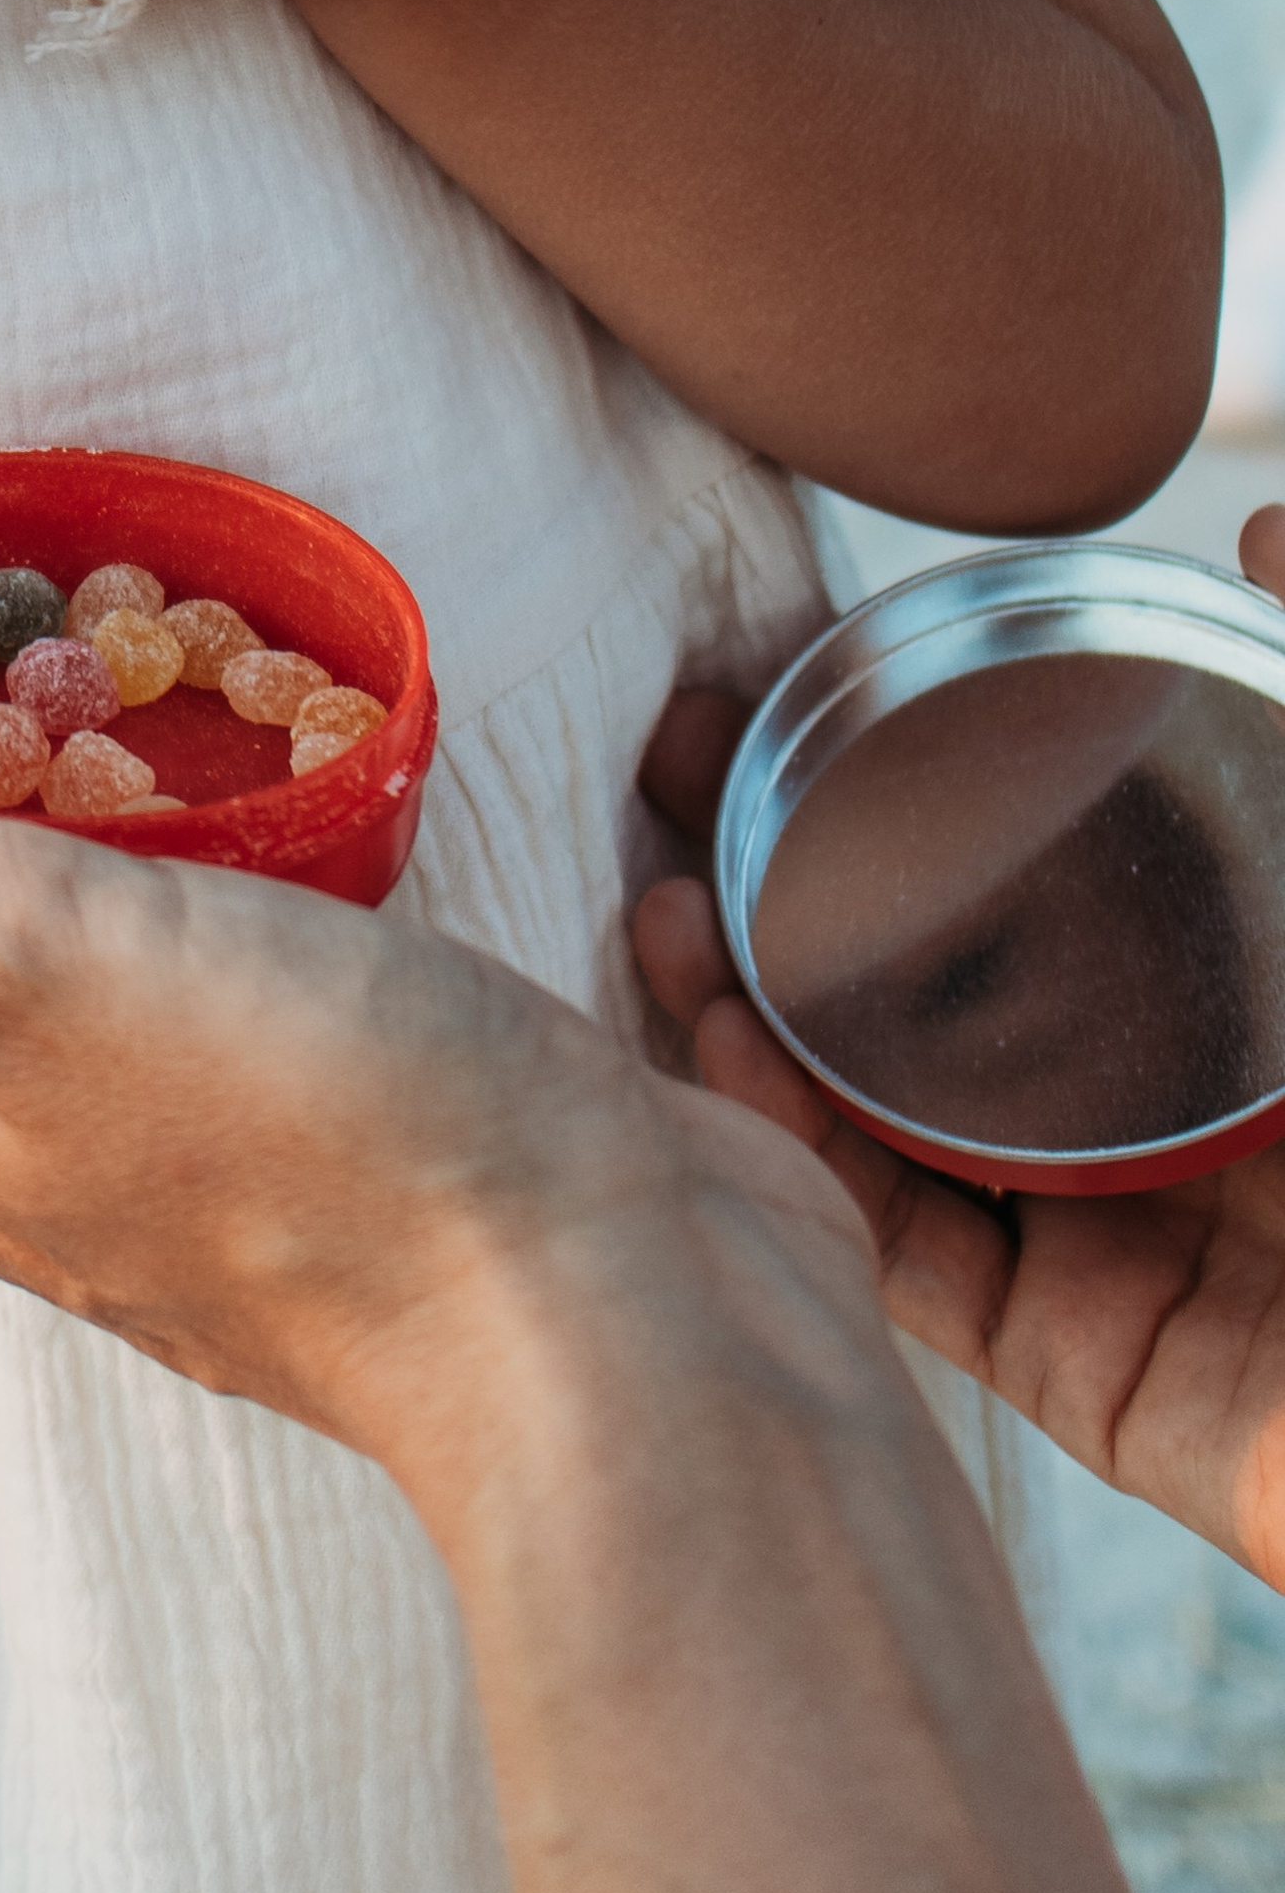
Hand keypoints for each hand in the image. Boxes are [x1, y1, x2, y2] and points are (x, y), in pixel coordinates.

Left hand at [0, 696, 876, 1518]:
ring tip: (77, 679)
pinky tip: (231, 807)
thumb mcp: (13, 952)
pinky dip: (159, 879)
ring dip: (14, 821)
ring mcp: (156, 1143)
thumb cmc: (306, 1121)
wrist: (595, 1323)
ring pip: (17, 960)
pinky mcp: (305, 1127)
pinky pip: (176, 980)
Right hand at [630, 555, 1284, 1593]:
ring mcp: (1118, 1238)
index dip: (896, 772)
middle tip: (666, 765)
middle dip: (783, 875)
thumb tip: (1261, 522)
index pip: (1036, 868)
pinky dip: (805, 1157)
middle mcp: (1162, 1106)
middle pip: (932, 980)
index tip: (776, 676)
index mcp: (1234, 993)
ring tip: (668, 911)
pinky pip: (916, 1256)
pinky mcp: (1087, 1369)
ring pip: (890, 1119)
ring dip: (755, 1017)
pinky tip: (735, 1053)